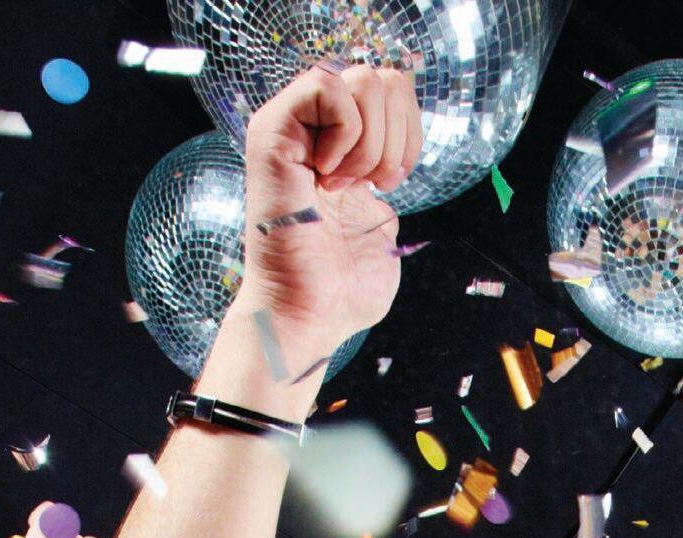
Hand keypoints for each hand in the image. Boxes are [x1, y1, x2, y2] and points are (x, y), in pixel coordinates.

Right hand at [241, 65, 421, 377]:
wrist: (309, 314)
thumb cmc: (341, 291)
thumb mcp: (382, 231)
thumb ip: (385, 189)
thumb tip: (393, 161)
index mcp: (338, 148)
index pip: (392, 91)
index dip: (409, 131)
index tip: (390, 184)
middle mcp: (312, 129)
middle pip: (381, 76)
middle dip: (395, 135)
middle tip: (372, 185)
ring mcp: (290, 127)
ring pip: (360, 77)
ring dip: (373, 140)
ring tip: (349, 185)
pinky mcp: (273, 131)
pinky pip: (328, 86)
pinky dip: (348, 133)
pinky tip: (330, 177)